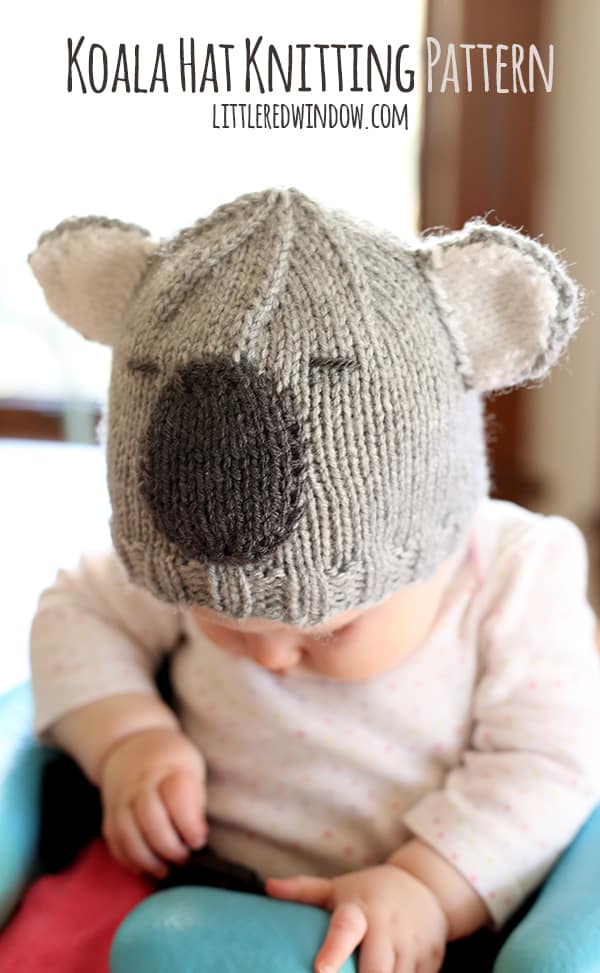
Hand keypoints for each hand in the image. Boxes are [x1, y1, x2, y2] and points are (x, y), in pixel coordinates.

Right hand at [99, 727, 207, 878]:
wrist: (132, 748)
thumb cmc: (171, 764)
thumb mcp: (192, 770)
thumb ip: (195, 802)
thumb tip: (197, 838)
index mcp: (167, 770)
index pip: (175, 795)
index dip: (188, 823)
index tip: (198, 841)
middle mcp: (140, 784)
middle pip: (149, 817)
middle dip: (168, 846)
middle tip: (183, 858)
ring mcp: (121, 800)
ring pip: (126, 833)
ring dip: (146, 858)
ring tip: (164, 869)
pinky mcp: (109, 815)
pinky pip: (114, 842)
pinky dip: (128, 860)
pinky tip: (144, 867)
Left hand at [265, 864, 448, 972]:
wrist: (426, 887)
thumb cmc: (370, 892)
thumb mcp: (338, 888)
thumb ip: (304, 891)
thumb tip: (267, 887)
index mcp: (360, 909)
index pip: (346, 929)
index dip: (334, 951)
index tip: (321, 970)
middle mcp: (388, 927)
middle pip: (378, 968)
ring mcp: (413, 945)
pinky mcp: (432, 960)